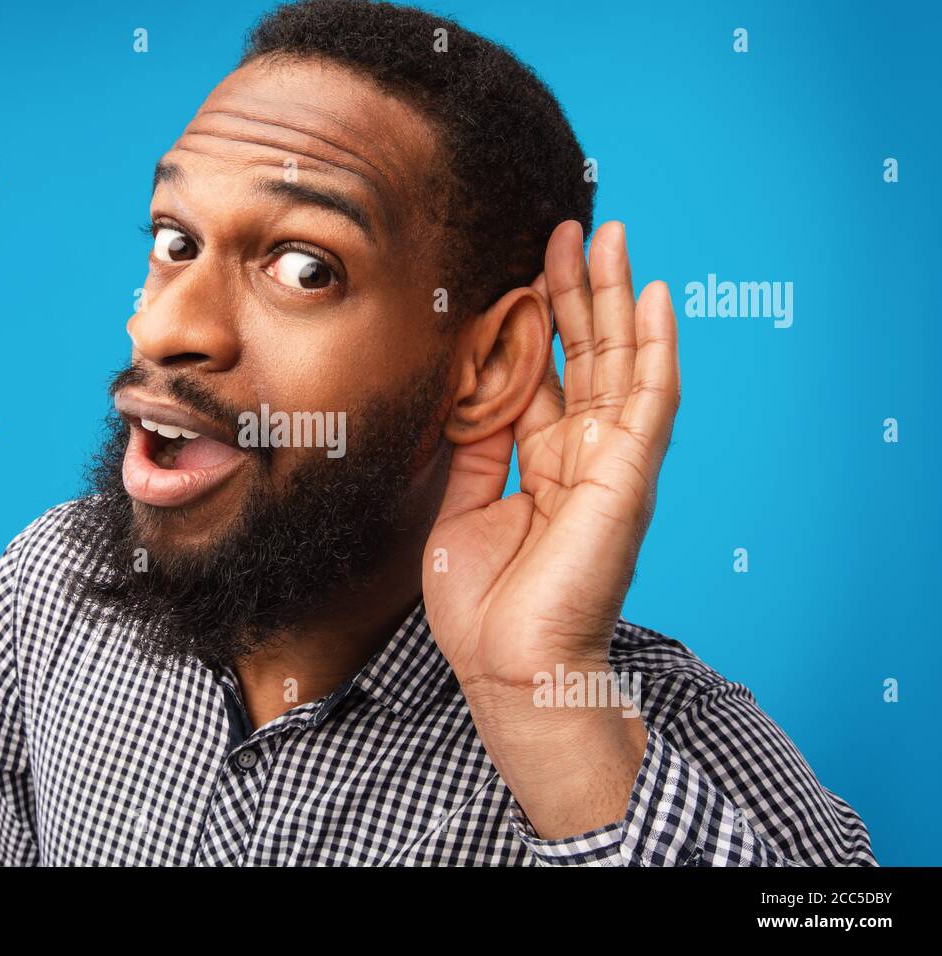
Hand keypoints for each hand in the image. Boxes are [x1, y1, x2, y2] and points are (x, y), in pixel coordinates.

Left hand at [422, 219, 679, 835]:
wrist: (508, 669)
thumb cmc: (484, 606)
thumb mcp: (462, 509)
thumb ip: (474, 449)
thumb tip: (470, 392)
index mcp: (544, 464)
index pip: (545, 375)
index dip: (537, 321)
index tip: (524, 268)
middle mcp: (584, 456)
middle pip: (585, 356)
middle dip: (576, 292)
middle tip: (568, 229)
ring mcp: (612, 464)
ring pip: (620, 362)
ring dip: (614, 297)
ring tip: (608, 235)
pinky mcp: (629, 476)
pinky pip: (650, 399)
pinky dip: (655, 346)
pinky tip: (653, 296)